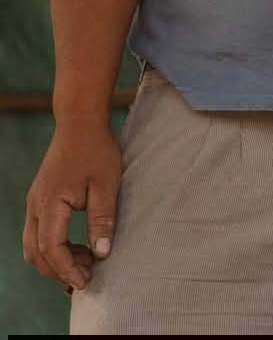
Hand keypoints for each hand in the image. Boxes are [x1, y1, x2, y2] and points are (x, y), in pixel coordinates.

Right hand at [21, 120, 120, 291]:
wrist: (79, 123)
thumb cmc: (96, 150)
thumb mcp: (107, 184)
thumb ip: (102, 219)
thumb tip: (101, 252)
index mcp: (50, 203)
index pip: (51, 247)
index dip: (66, 268)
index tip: (85, 282)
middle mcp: (35, 207)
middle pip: (36, 252)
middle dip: (58, 271)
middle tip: (86, 279)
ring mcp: (34, 204)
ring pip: (34, 245)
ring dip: (55, 261)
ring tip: (85, 264)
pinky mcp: (40, 200)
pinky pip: (39, 233)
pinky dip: (54, 248)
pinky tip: (78, 248)